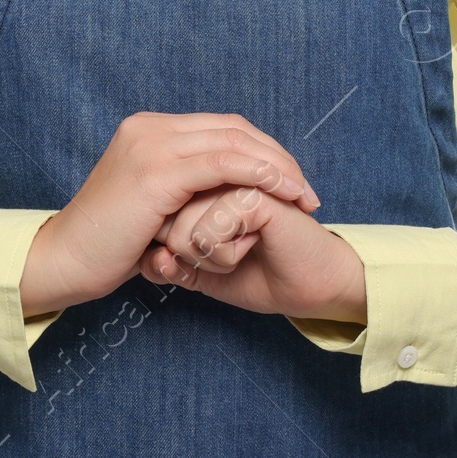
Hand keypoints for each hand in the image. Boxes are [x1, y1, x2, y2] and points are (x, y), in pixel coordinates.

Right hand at [19, 113, 322, 317]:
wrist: (63, 261)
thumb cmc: (105, 245)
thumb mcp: (147, 206)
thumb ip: (178, 190)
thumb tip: (219, 196)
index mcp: (148, 129)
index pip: (221, 127)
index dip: (262, 150)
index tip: (291, 181)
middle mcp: (150, 127)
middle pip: (233, 129)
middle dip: (277, 157)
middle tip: (307, 190)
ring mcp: (153, 145)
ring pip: (235, 142)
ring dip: (278, 168)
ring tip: (305, 197)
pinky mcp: (157, 173)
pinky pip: (224, 165)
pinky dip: (260, 176)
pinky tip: (283, 196)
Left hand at [137, 185, 366, 322]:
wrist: (304, 288)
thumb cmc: (253, 275)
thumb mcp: (197, 273)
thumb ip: (168, 265)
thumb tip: (155, 258)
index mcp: (193, 179)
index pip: (152, 218)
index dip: (175, 252)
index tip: (209, 256)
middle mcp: (208, 169)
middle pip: (162, 222)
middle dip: (192, 256)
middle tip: (233, 252)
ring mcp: (230, 174)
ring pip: (180, 228)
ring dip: (210, 257)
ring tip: (243, 248)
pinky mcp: (251, 189)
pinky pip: (208, 232)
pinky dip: (226, 255)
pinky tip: (254, 244)